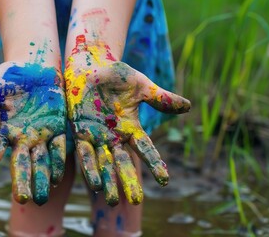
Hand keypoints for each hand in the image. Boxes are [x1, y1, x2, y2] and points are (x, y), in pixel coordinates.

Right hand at [0, 62, 65, 204]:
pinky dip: (58, 162)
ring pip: (41, 161)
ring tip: (42, 198)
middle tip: (22, 199)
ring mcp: (40, 136)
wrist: (35, 66)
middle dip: (21, 181)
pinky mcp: (57, 129)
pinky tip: (57, 178)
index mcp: (3, 131)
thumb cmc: (7, 78)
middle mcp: (21, 139)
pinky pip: (58, 148)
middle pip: (20, 163)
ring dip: (42, 178)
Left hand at [65, 58, 189, 205]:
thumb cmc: (117, 76)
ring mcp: (97, 136)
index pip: (145, 149)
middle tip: (135, 201)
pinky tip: (93, 182)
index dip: (155, 164)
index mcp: (131, 128)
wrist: (91, 66)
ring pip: (103, 163)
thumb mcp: (142, 87)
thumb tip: (188, 107)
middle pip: (123, 162)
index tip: (165, 180)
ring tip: (112, 200)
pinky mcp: (80, 131)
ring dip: (107, 181)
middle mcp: (114, 136)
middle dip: (128, 181)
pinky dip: (88, 166)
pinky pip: (84, 152)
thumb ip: (161, 99)